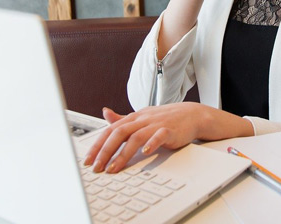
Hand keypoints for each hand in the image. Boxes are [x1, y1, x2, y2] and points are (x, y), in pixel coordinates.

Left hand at [83, 103, 252, 173]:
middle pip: (119, 133)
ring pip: (135, 137)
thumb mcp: (142, 117)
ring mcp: (155, 124)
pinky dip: (151, 144)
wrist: (191, 115)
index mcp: (134, 118)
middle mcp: (142, 119)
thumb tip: (105, 113)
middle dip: (105, 151)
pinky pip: (159, 136)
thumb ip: (122, 118)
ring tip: (114, 168)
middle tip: (97, 167)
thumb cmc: (165, 119)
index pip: (111, 130)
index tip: (89, 160)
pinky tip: (145, 153)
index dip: (98, 145)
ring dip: (122, 154)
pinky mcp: (169, 130)